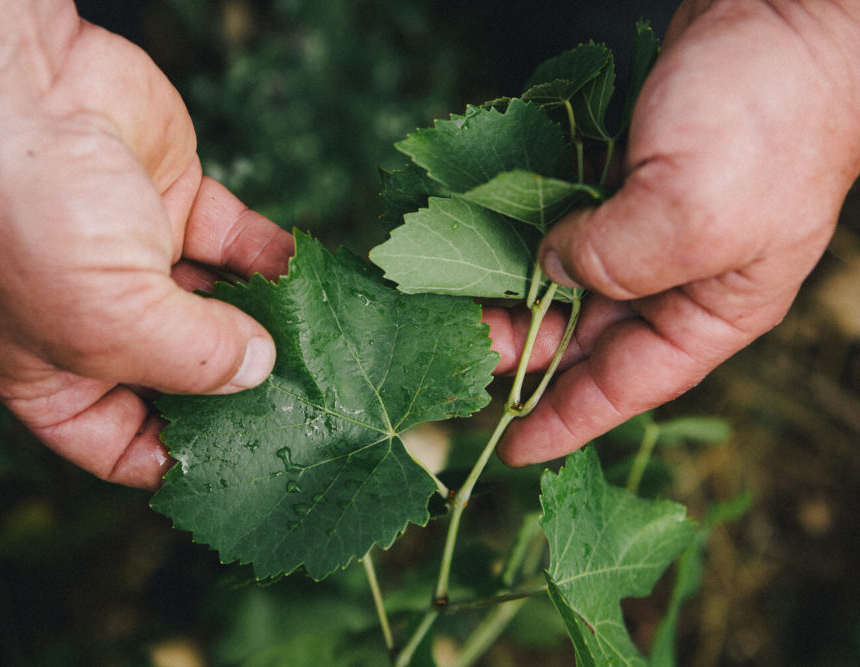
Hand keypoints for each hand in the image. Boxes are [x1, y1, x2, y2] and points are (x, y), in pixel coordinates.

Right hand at [0, 3, 292, 489]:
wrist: (28, 91)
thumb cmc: (35, 223)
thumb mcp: (111, 322)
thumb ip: (194, 361)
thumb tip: (262, 372)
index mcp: (48, 372)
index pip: (116, 443)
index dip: (172, 463)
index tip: (241, 471)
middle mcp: (94, 321)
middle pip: (181, 377)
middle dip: (237, 390)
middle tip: (305, 409)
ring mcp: (137, 261)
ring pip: (218, 308)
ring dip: (268, 324)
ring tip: (324, 349)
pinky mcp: (175, 204)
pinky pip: (238, 244)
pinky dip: (273, 261)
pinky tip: (316, 281)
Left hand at [485, 0, 859, 464]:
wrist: (793, 6)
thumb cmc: (770, 117)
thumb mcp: (693, 214)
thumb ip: (615, 261)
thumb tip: (552, 271)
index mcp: (712, 308)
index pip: (629, 386)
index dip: (567, 420)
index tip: (509, 446)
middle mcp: (678, 274)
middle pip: (586, 335)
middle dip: (522, 348)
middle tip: (460, 346)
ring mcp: (649, 221)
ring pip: (565, 279)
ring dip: (511, 290)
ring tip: (455, 297)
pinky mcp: (624, 173)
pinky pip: (560, 219)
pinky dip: (521, 231)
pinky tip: (480, 236)